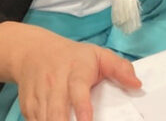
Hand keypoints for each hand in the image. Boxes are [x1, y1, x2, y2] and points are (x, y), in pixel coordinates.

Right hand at [0, 22, 140, 120]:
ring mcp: (39, 94)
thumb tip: (137, 85)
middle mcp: (54, 82)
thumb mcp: (99, 55)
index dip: (82, 107)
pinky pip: (33, 120)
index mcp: (75, 70)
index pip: (78, 90)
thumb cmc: (73, 57)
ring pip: (43, 117)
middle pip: (57, 110)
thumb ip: (120, 68)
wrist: (34, 51)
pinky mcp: (28, 105)